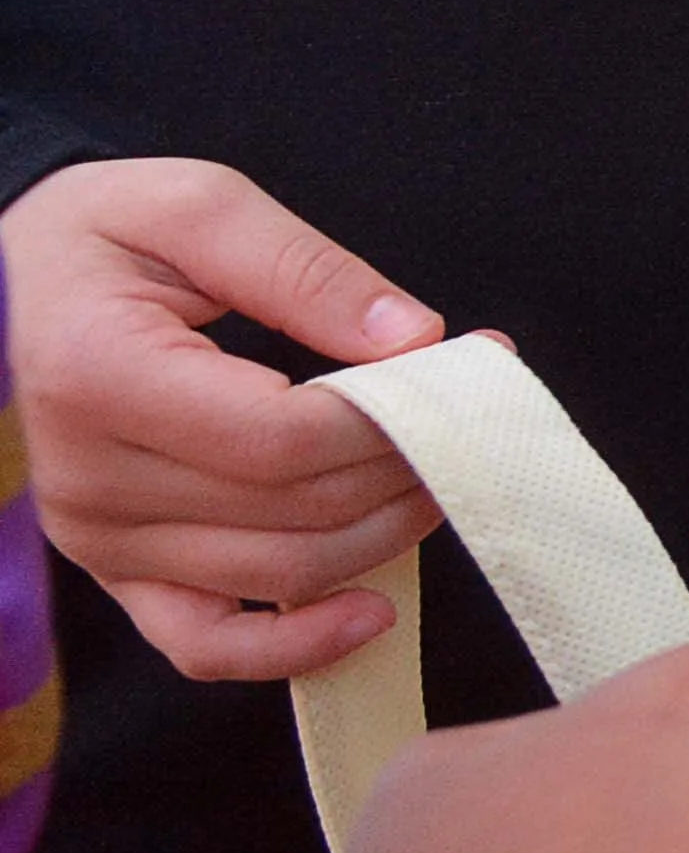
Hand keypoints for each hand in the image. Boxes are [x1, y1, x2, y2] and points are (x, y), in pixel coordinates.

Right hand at [1, 155, 443, 677]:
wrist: (4, 290)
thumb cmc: (99, 237)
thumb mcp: (195, 207)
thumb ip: (305, 269)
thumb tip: (417, 338)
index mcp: (99, 376)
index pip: (282, 438)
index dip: (393, 419)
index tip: (474, 368)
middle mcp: (90, 476)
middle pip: (296, 508)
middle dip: (409, 467)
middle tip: (478, 416)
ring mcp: (97, 537)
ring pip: (280, 573)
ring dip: (385, 534)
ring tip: (440, 471)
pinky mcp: (115, 571)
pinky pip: (207, 644)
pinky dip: (296, 646)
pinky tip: (373, 612)